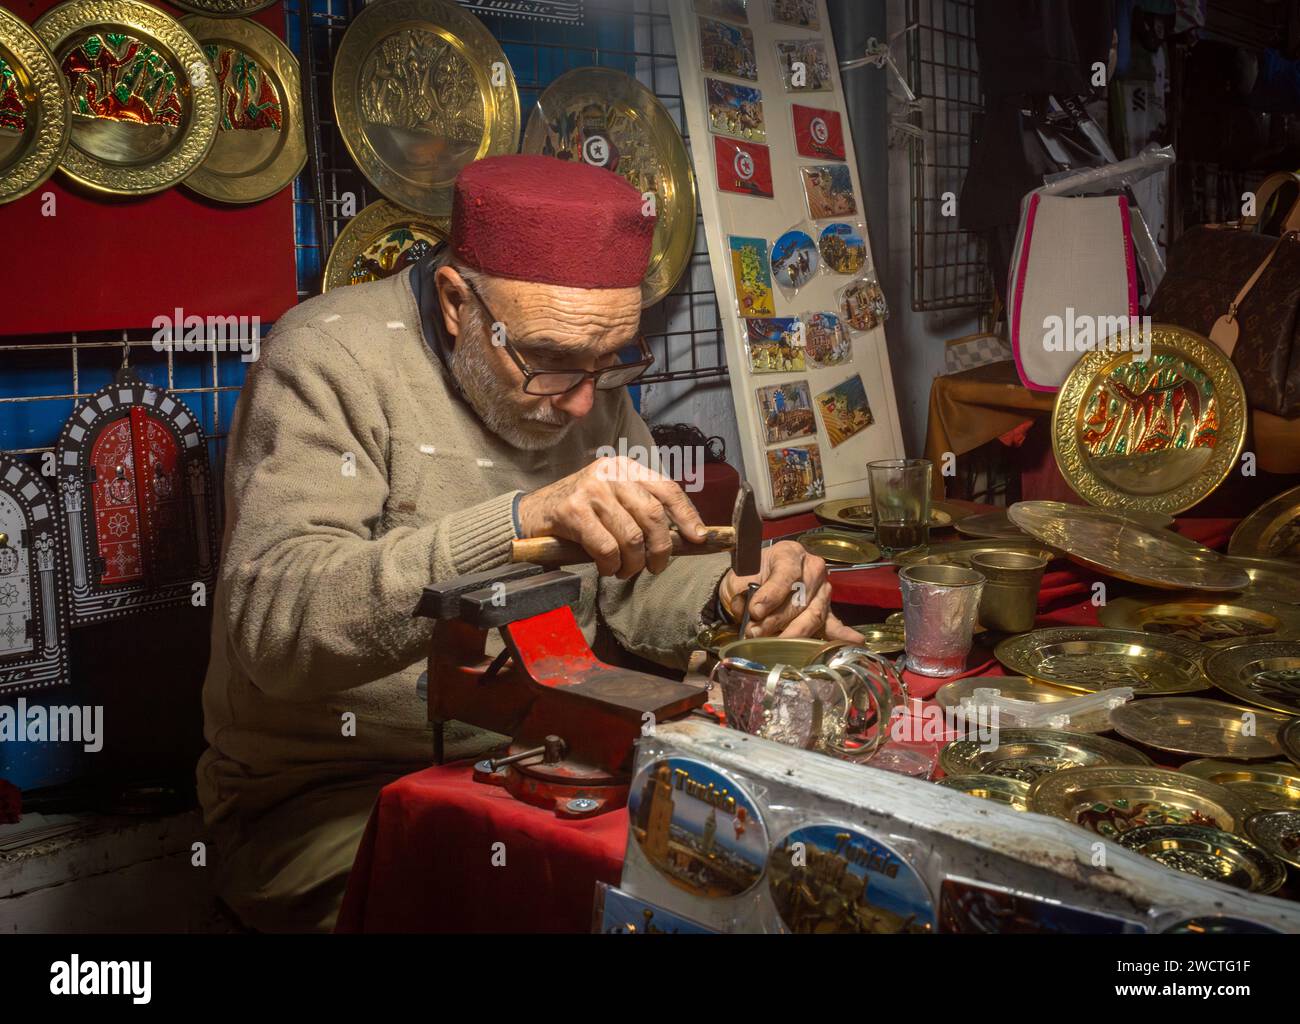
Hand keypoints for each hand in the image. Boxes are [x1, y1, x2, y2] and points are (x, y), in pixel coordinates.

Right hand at [517, 456, 707, 578]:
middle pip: (653, 515)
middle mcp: (611, 473)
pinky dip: (611, 565)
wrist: (532, 514)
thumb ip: (642, 509)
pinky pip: (607, 547)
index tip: (699, 538)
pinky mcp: (573, 511)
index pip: (667, 489)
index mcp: (626, 468)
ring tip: (626, 571)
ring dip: (633, 563)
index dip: (687, 515)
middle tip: (655, 567)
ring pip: (632, 536)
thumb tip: (683, 537)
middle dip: (661, 549)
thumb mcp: (614, 500)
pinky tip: (607, 568)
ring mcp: (591, 490)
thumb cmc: (581, 513)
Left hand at [718, 540, 863, 640]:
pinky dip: (841, 634)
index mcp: (790, 553)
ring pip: (813, 615)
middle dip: (776, 620)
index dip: (771, 595)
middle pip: (799, 599)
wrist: (752, 584)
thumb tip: (755, 613)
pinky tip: (855, 640)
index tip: (755, 611)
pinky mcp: (825, 609)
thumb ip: (746, 592)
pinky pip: (833, 623)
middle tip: (756, 633)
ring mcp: (822, 590)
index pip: (786, 575)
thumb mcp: (740, 578)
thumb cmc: (748, 577)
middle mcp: (812, 568)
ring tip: (777, 643)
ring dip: (794, 632)